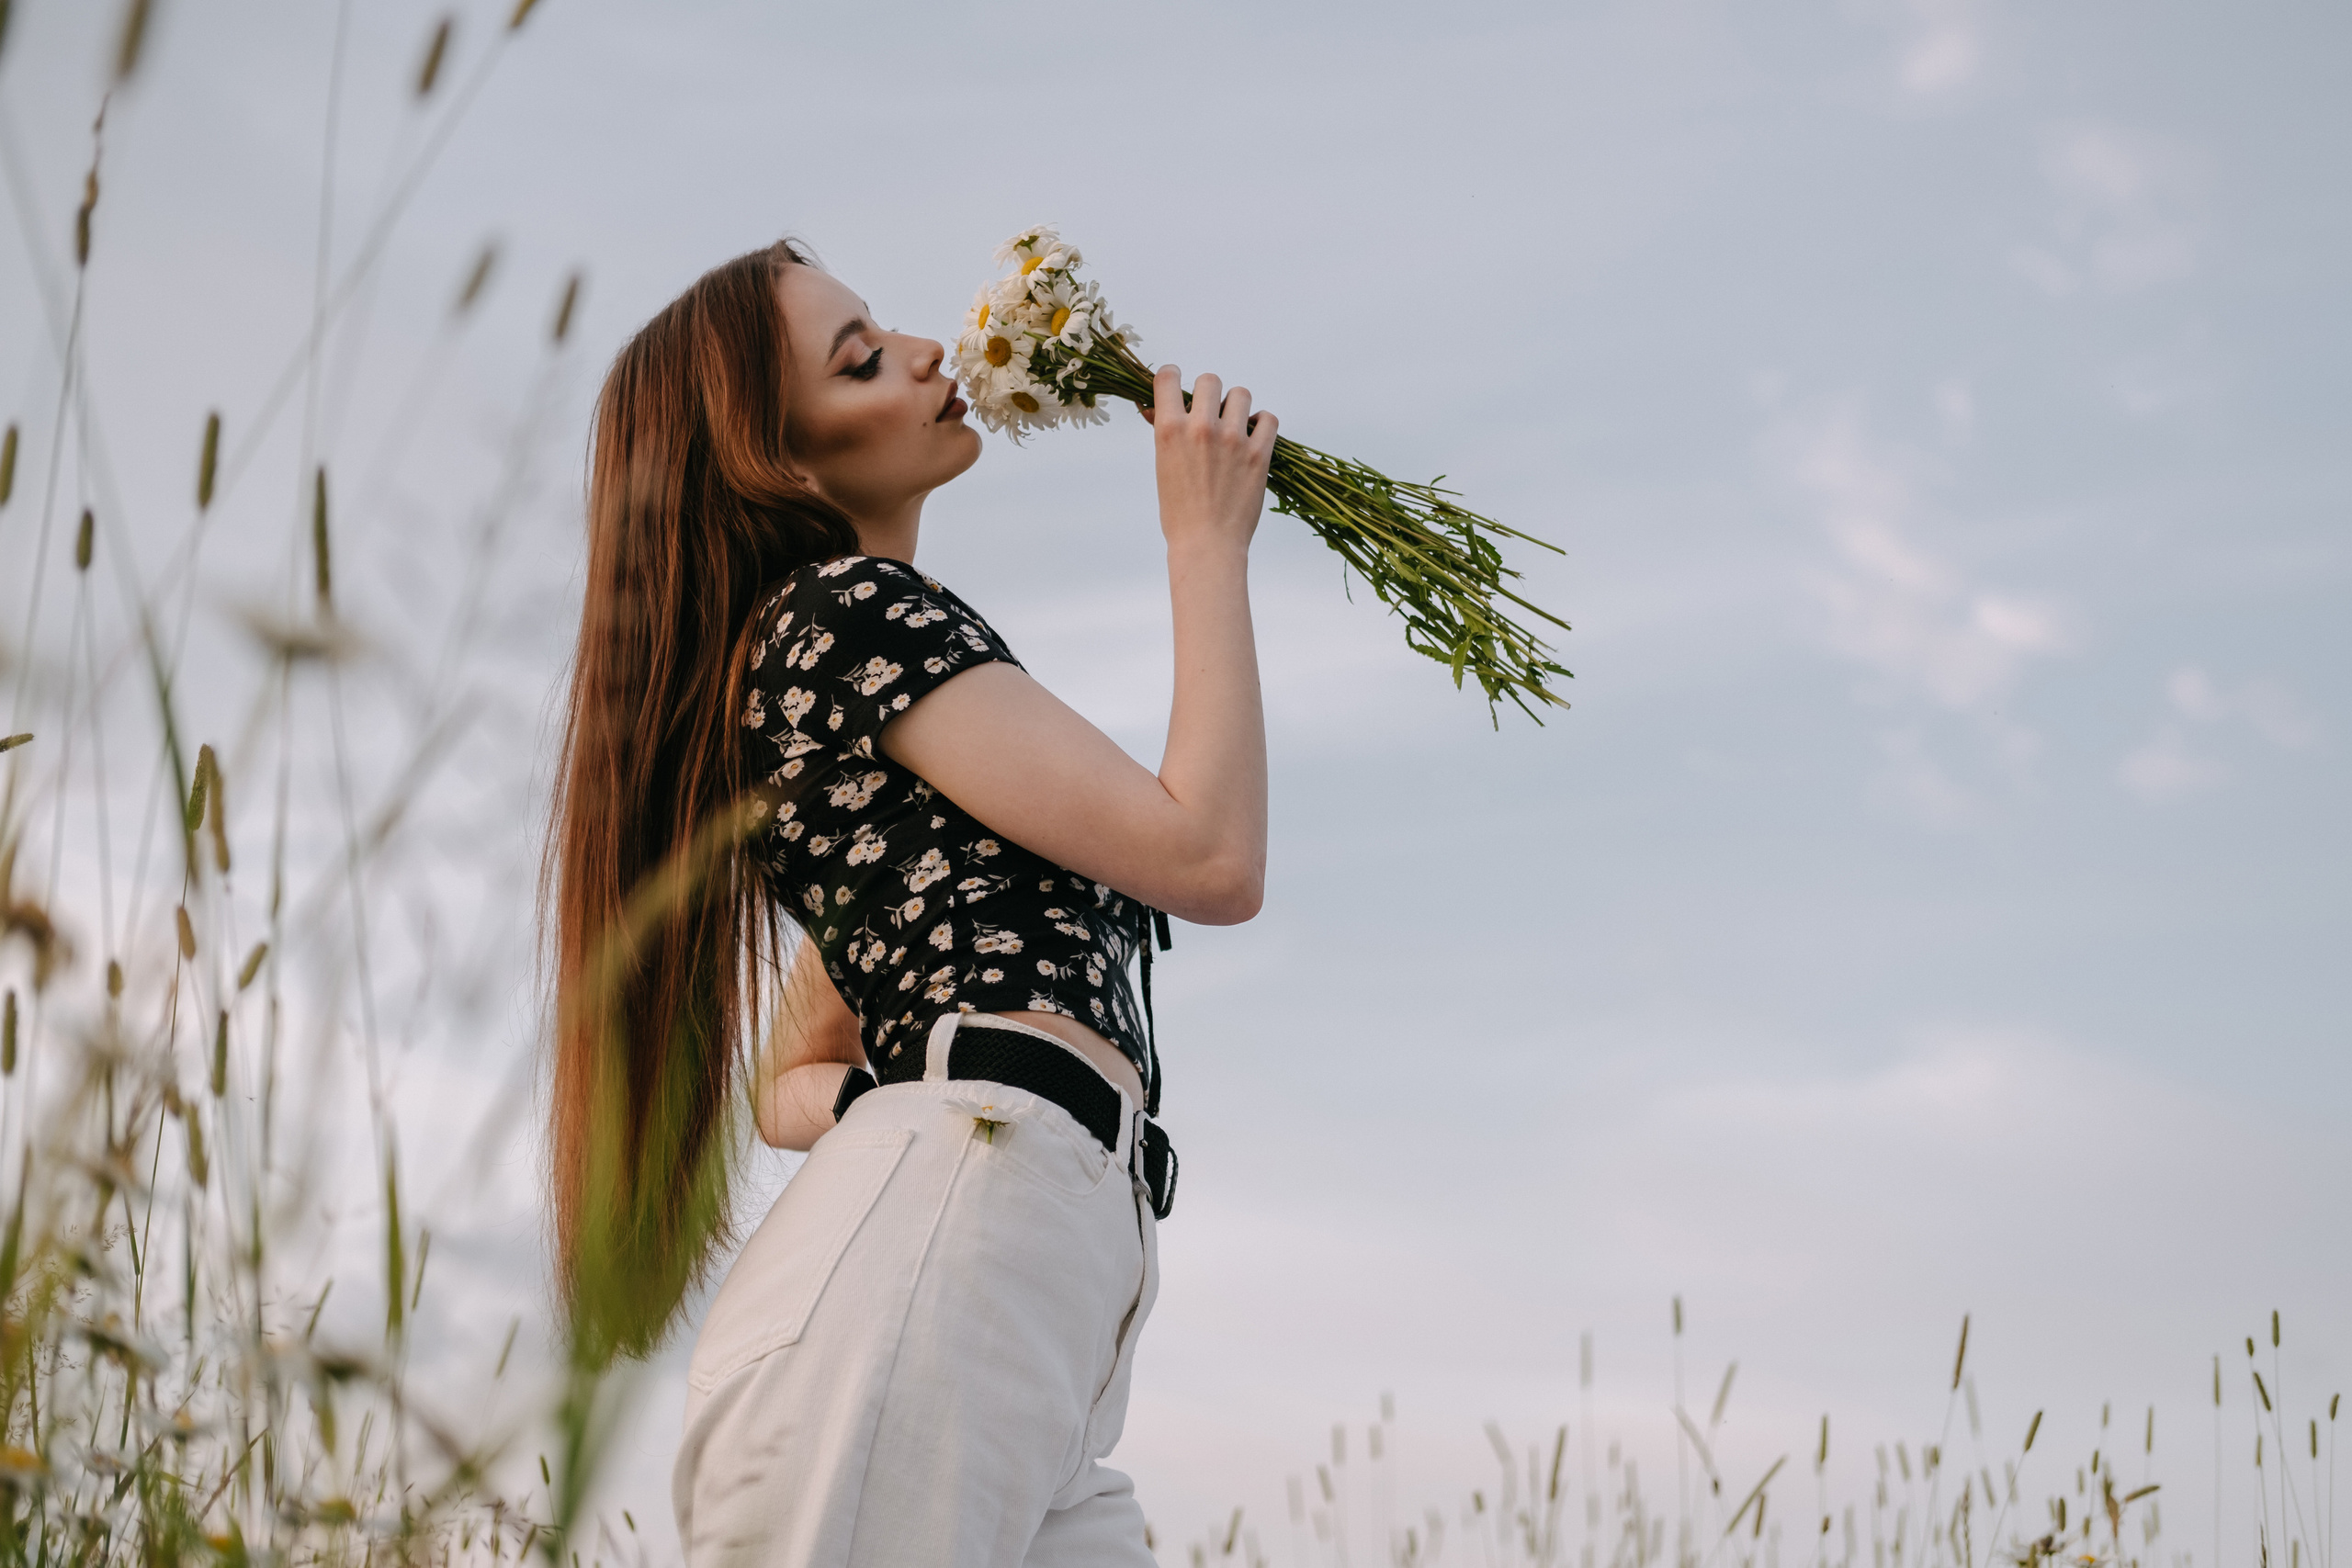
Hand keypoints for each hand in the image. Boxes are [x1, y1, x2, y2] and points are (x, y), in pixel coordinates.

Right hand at [1143, 364, 1275, 556]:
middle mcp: (1201, 428)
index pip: (1168, 377)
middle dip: (1209, 394)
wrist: (1207, 544)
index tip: (1178, 386)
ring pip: (1241, 394)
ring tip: (1235, 426)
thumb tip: (1155, 408)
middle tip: (1210, 413)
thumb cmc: (1179, 511)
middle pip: (1210, 380)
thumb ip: (1165, 431)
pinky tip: (1254, 436)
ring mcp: (1233, 439)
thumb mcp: (1163, 466)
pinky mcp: (1259, 454)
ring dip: (1237, 407)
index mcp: (1170, 430)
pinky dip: (1262, 423)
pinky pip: (1268, 419)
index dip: (1173, 377)